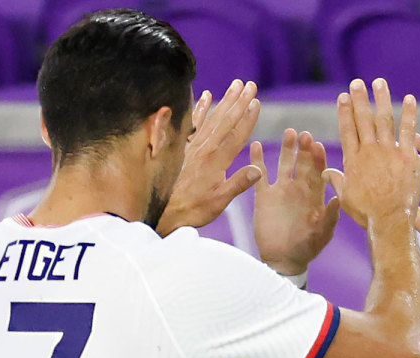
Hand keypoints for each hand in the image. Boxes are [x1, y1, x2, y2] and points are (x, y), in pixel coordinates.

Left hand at [158, 80, 262, 235]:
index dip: (248, 118)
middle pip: (226, 120)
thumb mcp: (219, 202)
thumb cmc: (192, 209)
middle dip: (240, 102)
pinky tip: (206, 95)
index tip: (256, 102)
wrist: (161, 211)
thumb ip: (238, 184)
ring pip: (212, 117)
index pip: (237, 135)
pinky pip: (192, 123)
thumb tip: (257, 170)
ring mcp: (192, 146)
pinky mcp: (181, 147)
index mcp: (216, 161)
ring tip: (236, 84)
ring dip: (225, 100)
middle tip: (250, 85)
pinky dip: (200, 108)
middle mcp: (205, 149)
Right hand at [251, 129, 340, 275]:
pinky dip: (257, 161)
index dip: (318, 158)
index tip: (318, 145)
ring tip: (289, 133)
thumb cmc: (307, 248)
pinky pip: (260, 175)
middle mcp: (298, 188)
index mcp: (314, 195)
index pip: (318, 171)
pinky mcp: (263, 196)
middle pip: (301, 162)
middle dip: (304, 149)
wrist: (284, 259)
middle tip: (305, 134)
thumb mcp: (322, 234)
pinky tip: (255, 145)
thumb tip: (339, 199)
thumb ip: (330, 217)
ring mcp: (280, 190)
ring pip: (283, 163)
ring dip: (286, 148)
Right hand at [323, 78, 418, 229]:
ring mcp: (389, 152)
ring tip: (379, 82)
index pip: (347, 130)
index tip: (343, 96)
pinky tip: (410, 99)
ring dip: (382, 99)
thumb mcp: (346, 198)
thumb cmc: (366, 213)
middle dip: (360, 99)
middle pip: (363, 120)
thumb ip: (337, 181)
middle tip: (357, 82)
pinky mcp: (407, 156)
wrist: (389, 221)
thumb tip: (325, 173)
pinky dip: (409, 114)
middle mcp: (369, 151)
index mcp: (353, 160)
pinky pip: (408, 130)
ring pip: (384, 119)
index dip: (345, 112)